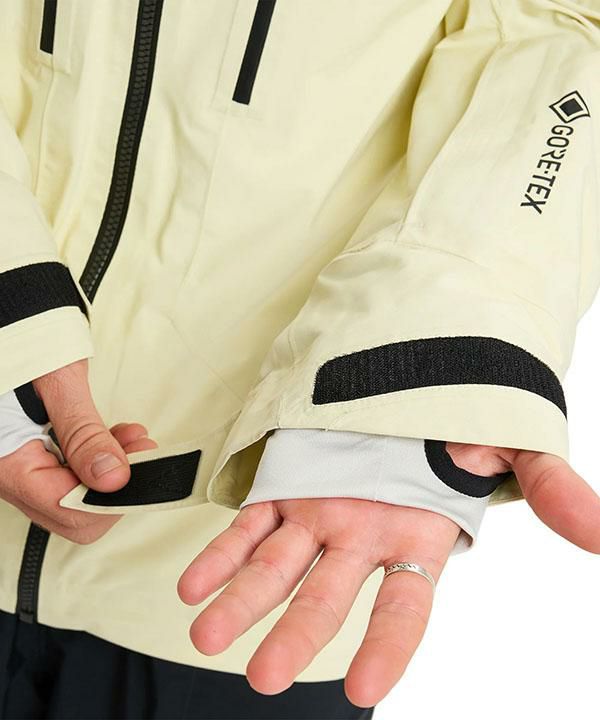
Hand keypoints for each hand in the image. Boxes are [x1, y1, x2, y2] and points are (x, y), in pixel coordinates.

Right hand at [0, 358, 157, 542]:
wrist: (10, 325)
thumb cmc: (21, 342)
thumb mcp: (58, 384)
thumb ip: (84, 433)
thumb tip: (113, 478)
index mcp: (8, 464)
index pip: (68, 509)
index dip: (112, 496)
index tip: (142, 469)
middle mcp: (10, 474)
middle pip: (72, 512)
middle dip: (115, 486)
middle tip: (141, 453)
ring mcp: (20, 467)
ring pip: (75, 495)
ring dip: (111, 472)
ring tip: (134, 440)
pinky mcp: (33, 456)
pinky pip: (70, 475)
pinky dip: (98, 460)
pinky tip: (117, 438)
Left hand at [178, 443, 599, 707]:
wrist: (414, 383)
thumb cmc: (464, 421)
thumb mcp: (515, 448)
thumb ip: (551, 488)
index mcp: (416, 537)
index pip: (405, 608)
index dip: (388, 648)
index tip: (364, 689)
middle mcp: (361, 536)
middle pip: (328, 599)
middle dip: (296, 635)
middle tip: (263, 676)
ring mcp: (319, 514)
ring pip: (277, 568)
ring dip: (241, 601)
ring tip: (204, 635)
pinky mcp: (286, 487)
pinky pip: (250, 525)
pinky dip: (221, 552)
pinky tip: (192, 583)